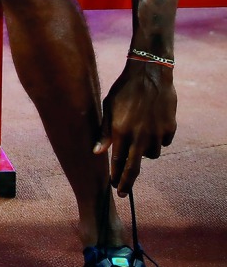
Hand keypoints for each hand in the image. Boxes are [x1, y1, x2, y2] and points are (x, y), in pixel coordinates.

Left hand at [92, 61, 176, 195]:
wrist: (149, 74)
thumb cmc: (124, 90)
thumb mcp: (108, 108)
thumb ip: (104, 132)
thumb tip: (96, 153)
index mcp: (121, 131)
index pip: (117, 162)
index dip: (115, 176)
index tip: (113, 187)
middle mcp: (139, 136)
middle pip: (134, 167)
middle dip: (127, 182)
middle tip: (123, 192)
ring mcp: (156, 133)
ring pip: (152, 155)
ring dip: (145, 153)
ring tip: (140, 138)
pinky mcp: (170, 129)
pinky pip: (164, 142)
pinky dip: (158, 139)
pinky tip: (152, 126)